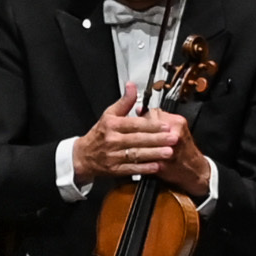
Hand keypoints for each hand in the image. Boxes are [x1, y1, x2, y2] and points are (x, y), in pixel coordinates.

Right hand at [82, 89, 209, 192]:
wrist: (82, 156)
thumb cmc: (99, 134)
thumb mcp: (108, 114)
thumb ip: (124, 101)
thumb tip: (132, 86)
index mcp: (112, 126)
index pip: (134, 124)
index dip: (151, 125)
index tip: (166, 125)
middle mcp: (112, 141)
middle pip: (137, 140)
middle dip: (157, 140)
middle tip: (173, 139)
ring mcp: (112, 156)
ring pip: (136, 154)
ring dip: (153, 154)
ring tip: (168, 152)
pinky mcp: (114, 169)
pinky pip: (131, 169)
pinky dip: (144, 168)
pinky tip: (156, 166)